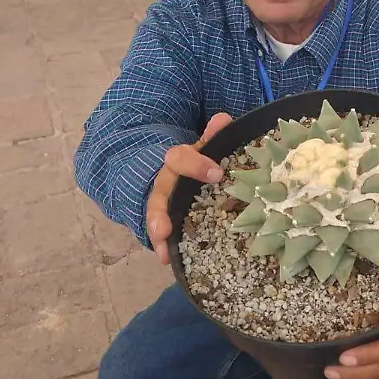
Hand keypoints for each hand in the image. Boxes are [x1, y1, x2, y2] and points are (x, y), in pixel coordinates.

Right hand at [144, 113, 232, 264]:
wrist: (176, 172)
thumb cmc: (198, 161)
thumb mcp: (205, 147)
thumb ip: (212, 136)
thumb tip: (224, 119)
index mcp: (179, 162)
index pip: (181, 158)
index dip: (196, 165)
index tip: (216, 173)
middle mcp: (166, 183)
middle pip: (159, 195)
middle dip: (160, 212)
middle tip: (165, 228)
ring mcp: (163, 203)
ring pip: (155, 215)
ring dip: (157, 230)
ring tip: (161, 247)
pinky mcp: (166, 221)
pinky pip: (161, 233)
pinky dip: (162, 246)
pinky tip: (164, 259)